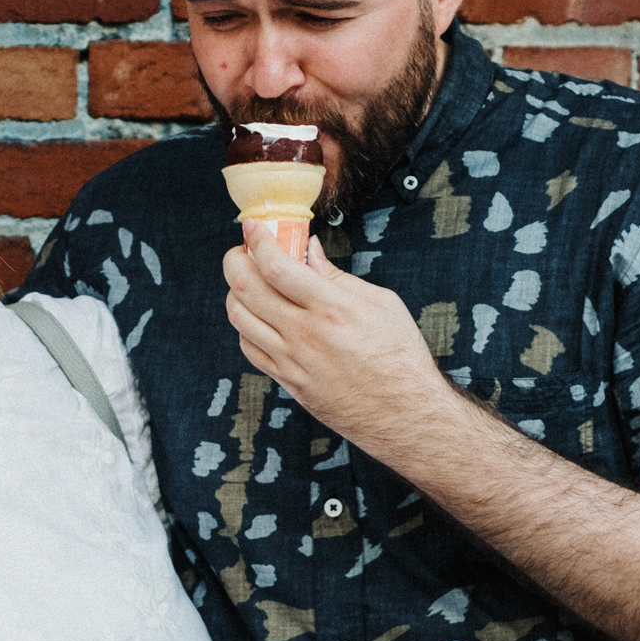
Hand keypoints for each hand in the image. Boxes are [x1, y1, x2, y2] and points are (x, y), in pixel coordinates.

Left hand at [223, 226, 450, 461]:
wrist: (404, 414)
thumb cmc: (400, 357)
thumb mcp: (382, 304)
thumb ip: (338, 277)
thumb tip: (309, 250)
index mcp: (332, 309)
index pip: (277, 266)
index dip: (257, 241)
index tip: (253, 226)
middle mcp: (306, 335)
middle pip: (247, 288)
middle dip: (235, 260)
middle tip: (241, 250)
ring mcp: (292, 361)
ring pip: (239, 318)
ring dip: (234, 291)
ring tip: (246, 279)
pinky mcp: (287, 381)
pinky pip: (249, 347)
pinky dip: (244, 324)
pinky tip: (257, 314)